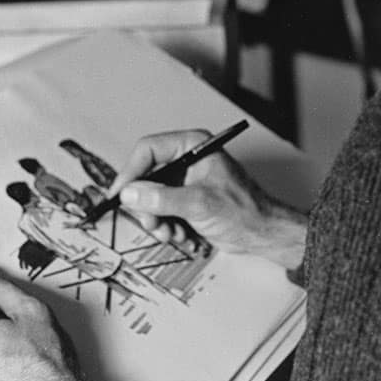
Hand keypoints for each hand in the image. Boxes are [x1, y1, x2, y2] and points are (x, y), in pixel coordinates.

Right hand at [109, 131, 306, 269]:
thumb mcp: (199, 203)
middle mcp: (186, 159)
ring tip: (173, 233)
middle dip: (147, 205)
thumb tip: (131, 193)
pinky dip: (166, 226)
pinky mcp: (184, 199)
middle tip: (153, 224)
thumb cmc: (243, 209)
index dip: (131, 171)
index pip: (148, 150)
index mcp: (192, 145)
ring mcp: (184, 180)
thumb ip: (162, 198)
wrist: (260, 232)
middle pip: (146, 176)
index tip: (119, 194)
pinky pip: (160, 211)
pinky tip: (182, 235)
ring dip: (157, 220)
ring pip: (150, 197)